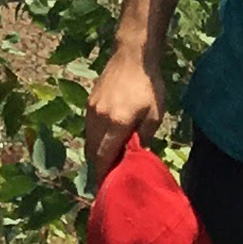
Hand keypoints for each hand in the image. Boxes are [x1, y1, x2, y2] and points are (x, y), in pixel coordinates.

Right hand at [88, 50, 163, 176]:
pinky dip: (94, 139)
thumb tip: (136, 156)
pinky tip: (104, 142)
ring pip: (88, 139)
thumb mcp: (154, 115)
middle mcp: (99, 118)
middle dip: (98, 167)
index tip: (105, 188)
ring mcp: (92, 109)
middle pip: (92, 151)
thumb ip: (143, 138)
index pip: (104, 156)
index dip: (103, 174)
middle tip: (106, 180)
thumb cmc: (148, 85)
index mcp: (116, 124)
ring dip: (95, 154)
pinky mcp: (90, 102)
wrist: (132, 55)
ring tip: (106, 164)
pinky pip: (89, 127)